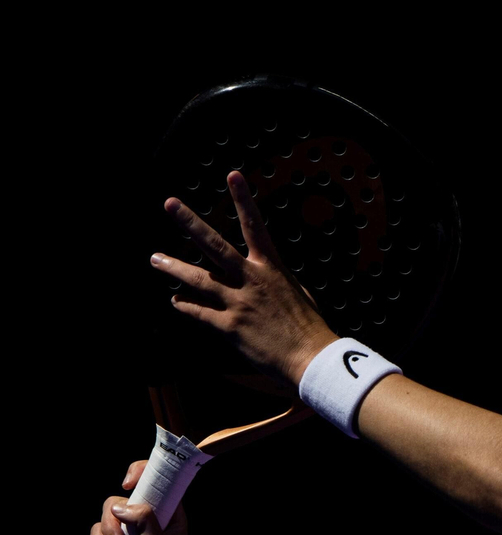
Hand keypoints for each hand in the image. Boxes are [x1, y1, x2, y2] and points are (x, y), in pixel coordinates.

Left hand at [152, 170, 338, 386]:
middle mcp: (251, 280)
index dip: (244, 200)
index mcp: (272, 268)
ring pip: (197, 279)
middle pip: (214, 245)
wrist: (312, 358)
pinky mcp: (229, 326)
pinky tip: (175, 301)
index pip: (255, 226)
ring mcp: (238, 302)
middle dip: (190, 223)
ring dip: (173, 268)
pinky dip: (184, 305)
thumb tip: (265, 273)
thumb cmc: (310, 327)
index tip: (233, 176)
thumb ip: (276, 280)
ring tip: (156, 259)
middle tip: (170, 204)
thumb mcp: (297, 293)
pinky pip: (198, 312)